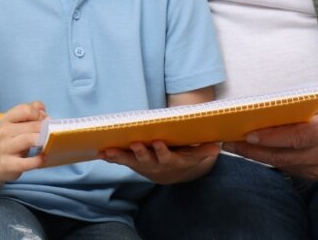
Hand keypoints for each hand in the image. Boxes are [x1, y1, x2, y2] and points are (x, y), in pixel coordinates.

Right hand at [0, 102, 47, 181]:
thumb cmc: (13, 140)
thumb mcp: (19, 123)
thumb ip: (32, 111)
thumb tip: (43, 110)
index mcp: (6, 118)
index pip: (26, 110)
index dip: (40, 114)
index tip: (45, 121)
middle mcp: (3, 132)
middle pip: (32, 126)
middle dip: (46, 129)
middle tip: (51, 134)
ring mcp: (4, 148)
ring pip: (29, 140)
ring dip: (43, 141)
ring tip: (48, 144)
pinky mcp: (7, 165)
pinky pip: (27, 162)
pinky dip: (38, 160)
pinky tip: (43, 158)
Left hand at [101, 141, 219, 183]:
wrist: (172, 173)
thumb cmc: (184, 157)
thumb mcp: (196, 155)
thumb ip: (204, 151)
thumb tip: (217, 147)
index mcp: (171, 161)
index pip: (167, 157)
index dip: (162, 151)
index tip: (158, 143)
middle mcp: (155, 165)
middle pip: (146, 160)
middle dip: (140, 152)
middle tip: (135, 144)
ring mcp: (142, 165)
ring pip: (130, 161)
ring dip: (119, 156)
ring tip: (108, 151)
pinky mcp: (132, 163)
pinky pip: (120, 160)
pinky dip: (110, 157)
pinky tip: (100, 152)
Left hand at [222, 81, 317, 180]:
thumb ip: (295, 105)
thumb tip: (261, 107)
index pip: (294, 137)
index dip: (270, 138)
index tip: (247, 135)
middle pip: (283, 156)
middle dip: (253, 151)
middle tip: (229, 143)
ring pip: (282, 164)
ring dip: (258, 156)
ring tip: (235, 146)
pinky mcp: (317, 175)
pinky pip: (289, 168)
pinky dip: (272, 159)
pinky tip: (256, 151)